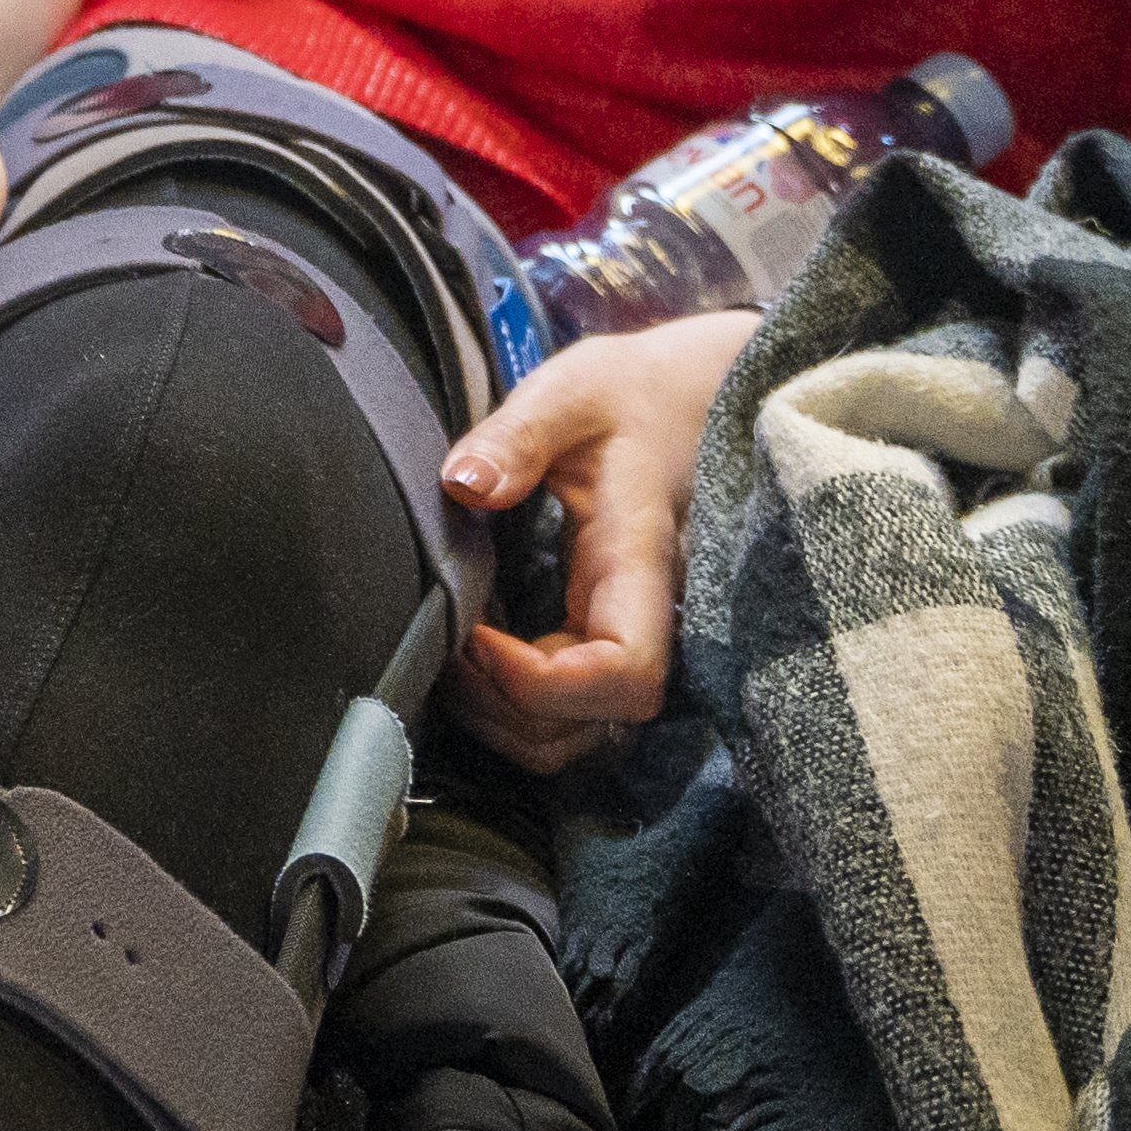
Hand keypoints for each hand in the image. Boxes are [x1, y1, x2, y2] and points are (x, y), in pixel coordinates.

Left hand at [435, 307, 757, 769]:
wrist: (686, 400)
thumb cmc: (629, 395)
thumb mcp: (571, 391)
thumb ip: (516, 435)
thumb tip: (464, 486)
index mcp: (638, 563)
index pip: (624, 674)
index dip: (543, 684)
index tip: (475, 636)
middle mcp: (645, 619)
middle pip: (595, 725)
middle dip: (506, 709)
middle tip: (443, 647)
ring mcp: (630, 637)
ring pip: (580, 738)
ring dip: (505, 720)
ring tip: (452, 655)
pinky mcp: (607, 641)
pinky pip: (570, 715)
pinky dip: (514, 707)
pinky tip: (474, 649)